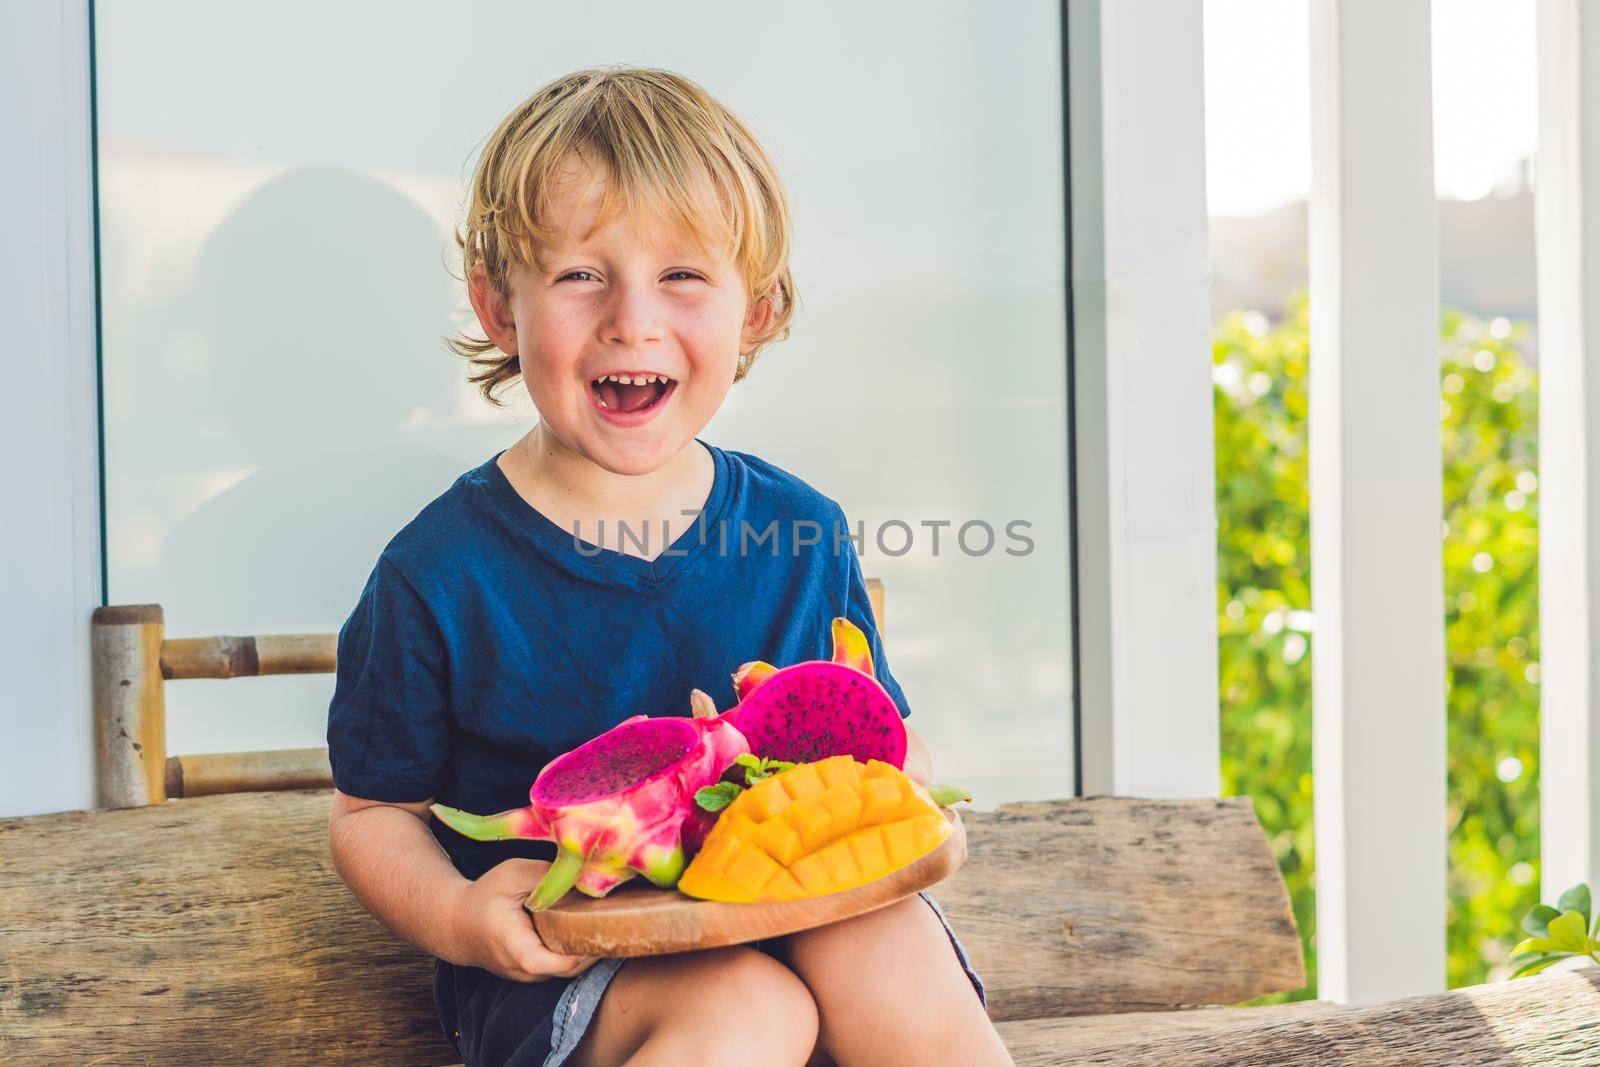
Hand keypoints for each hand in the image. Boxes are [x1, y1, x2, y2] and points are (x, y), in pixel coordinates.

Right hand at [448, 858, 598, 981]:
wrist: (456, 924)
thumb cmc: (485, 896)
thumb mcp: (513, 874)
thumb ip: (547, 875)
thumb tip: (584, 873)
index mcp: (515, 946)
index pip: (558, 963)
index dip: (584, 946)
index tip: (600, 921)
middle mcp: (523, 970)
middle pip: (571, 968)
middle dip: (594, 944)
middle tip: (611, 916)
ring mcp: (529, 977)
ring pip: (570, 970)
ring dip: (587, 948)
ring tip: (601, 919)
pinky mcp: (534, 974)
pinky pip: (562, 967)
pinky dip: (576, 950)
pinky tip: (585, 927)